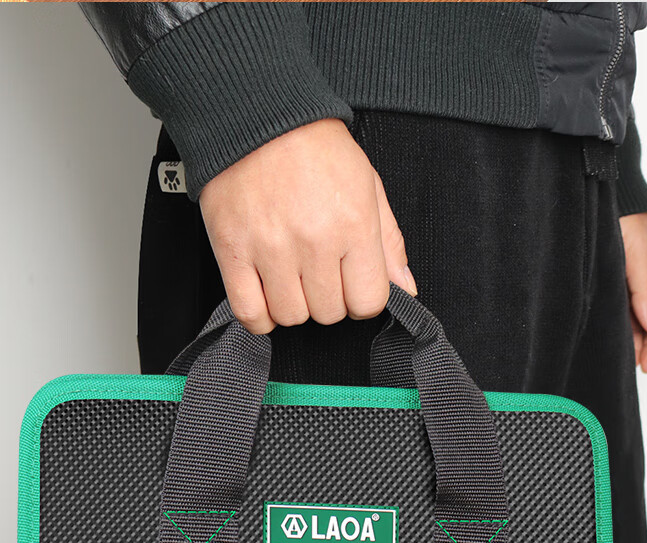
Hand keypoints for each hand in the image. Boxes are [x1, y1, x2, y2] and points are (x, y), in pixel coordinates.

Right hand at [199, 118, 416, 332]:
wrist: (257, 114)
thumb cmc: (315, 148)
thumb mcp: (368, 186)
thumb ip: (389, 242)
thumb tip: (406, 288)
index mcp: (353, 224)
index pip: (368, 302)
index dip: (361, 299)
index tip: (350, 284)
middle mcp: (314, 240)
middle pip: (329, 313)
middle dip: (327, 299)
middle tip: (317, 271)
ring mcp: (270, 248)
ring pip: (291, 316)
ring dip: (293, 305)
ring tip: (290, 276)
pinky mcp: (233, 251)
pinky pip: (250, 313)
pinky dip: (260, 316)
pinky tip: (265, 296)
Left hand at [619, 213, 646, 372]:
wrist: (608, 197)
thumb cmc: (629, 221)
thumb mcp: (640, 256)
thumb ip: (646, 291)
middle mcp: (642, 288)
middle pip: (645, 328)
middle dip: (639, 351)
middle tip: (625, 371)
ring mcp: (624, 286)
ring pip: (627, 322)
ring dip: (624, 341)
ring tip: (612, 360)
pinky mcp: (606, 283)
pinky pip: (611, 310)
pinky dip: (609, 326)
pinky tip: (599, 337)